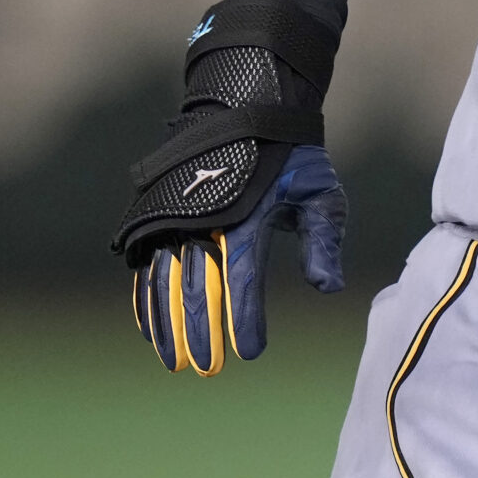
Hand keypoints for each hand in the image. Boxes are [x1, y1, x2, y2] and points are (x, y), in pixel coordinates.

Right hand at [128, 145, 346, 373]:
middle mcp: (204, 218)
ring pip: (165, 281)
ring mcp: (176, 217)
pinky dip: (147, 299)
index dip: (244, 316)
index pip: (242, 277)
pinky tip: (152, 329)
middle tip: (207, 368)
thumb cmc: (292, 158)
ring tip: (173, 360)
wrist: (248, 109)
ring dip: (168, 323)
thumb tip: (330, 288)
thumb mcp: (319, 192)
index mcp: (246, 215)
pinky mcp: (160, 216)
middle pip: (197, 286)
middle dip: (201, 331)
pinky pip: (148, 265)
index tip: (250, 351)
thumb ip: (324, 241)